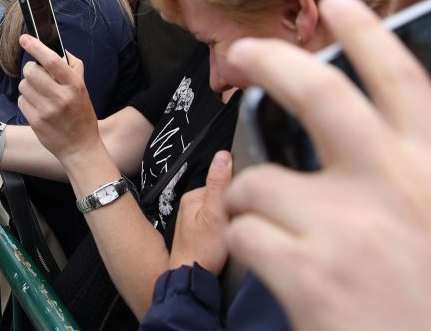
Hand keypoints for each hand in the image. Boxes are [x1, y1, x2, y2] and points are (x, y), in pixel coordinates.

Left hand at [16, 35, 100, 162]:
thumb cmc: (81, 113)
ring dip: (28, 87)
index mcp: (74, 85)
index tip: (24, 38)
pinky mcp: (36, 122)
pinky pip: (21, 101)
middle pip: (30, 72)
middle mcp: (61, 97)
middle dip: (30, 70)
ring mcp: (47, 111)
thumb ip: (72, 66)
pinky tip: (37, 107)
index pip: (52, 60)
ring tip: (40, 94)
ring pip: (23, 86)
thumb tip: (57, 48)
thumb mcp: (83, 88)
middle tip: (37, 75)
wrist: (80, 146)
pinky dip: (26, 101)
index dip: (36, 47)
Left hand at [168, 151, 232, 274]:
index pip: (223, 183)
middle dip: (235, 208)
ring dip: (232, 220)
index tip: (244, 206)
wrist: (193, 279)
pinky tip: (227, 241)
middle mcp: (191, 206)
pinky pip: (220, 225)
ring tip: (232, 233)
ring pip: (223, 212)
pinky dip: (227, 230)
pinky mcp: (201, 234)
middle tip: (236, 223)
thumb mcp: (216, 214)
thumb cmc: (204, 250)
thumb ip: (219, 185)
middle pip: (223, 198)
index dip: (239, 194)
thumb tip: (223, 156)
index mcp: (193, 196)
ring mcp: (195, 220)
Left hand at [222, 0, 430, 330]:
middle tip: (243, 52)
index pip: (400, 78)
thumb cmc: (426, 289)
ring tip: (282, 231)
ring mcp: (351, 228)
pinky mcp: (309, 273)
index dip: (367, 32)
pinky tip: (278, 265)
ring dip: (254, 201)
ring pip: (258, 179)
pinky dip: (246, 242)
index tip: (338, 3)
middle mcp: (397, 185)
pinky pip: (243, 230)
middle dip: (271, 60)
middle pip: (319, 92)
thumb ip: (411, 153)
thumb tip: (374, 113)